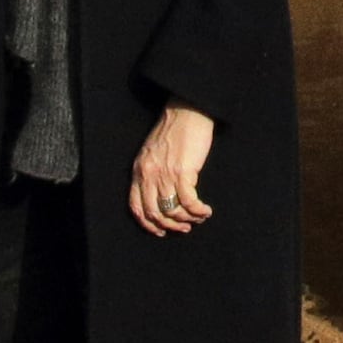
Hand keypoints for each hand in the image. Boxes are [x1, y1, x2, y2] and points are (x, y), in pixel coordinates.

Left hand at [129, 103, 216, 237]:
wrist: (187, 111)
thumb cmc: (173, 130)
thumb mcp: (152, 152)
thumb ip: (151, 172)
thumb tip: (160, 195)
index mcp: (139, 170)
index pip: (136, 206)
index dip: (148, 224)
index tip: (161, 230)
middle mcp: (149, 175)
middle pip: (154, 213)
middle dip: (170, 225)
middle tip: (184, 228)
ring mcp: (165, 174)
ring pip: (172, 210)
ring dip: (187, 219)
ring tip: (198, 218)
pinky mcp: (183, 171)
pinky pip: (189, 201)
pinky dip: (198, 210)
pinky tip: (205, 210)